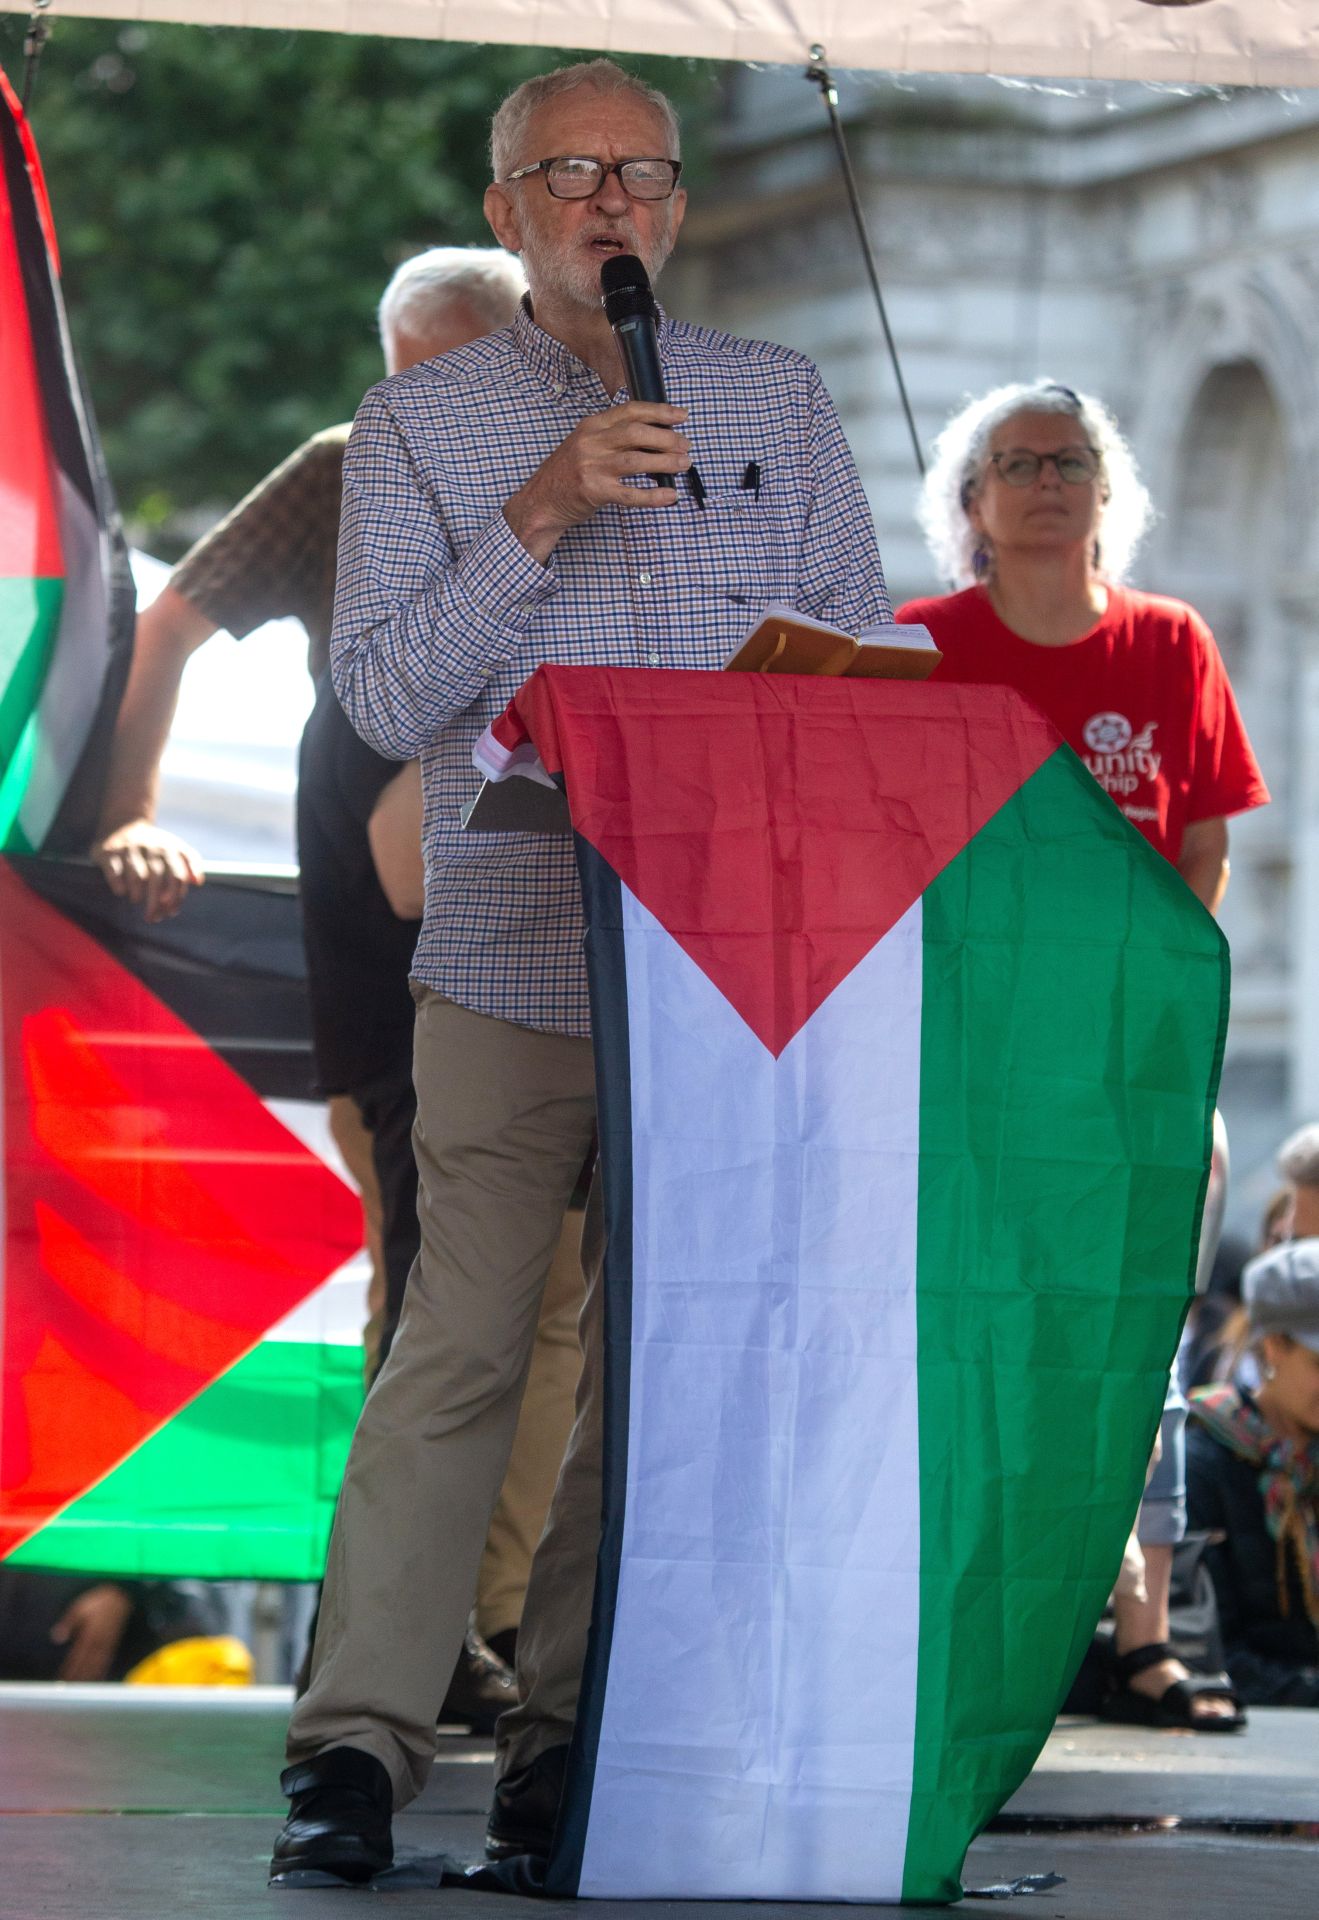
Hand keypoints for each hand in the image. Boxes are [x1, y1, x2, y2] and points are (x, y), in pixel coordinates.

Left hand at [50, 1584, 133, 1680]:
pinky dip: (102, 1670)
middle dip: (79, 1676)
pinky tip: (97, 1676)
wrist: (119, 1597)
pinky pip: (107, 1659)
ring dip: (90, 1676)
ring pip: (99, 1663)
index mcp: (89, 1632)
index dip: (71, 1667)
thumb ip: (67, 1623)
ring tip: (82, 1688)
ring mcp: (108, 1642)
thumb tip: (56, 1638)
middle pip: (88, 1662)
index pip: (78, 1654)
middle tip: (70, 1688)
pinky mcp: (113, 1642)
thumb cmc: (96, 1603)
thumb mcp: (78, 1608)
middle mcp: (99, 1640)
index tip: (63, 1678)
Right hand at [90, 819, 205, 922]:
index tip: (170, 913)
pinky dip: (119, 884)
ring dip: (138, 894)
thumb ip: (191, 863)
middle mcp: (150, 848)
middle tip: (152, 918)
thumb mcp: (176, 847)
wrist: (123, 820)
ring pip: (137, 876)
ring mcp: (129, 849)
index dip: (175, 898)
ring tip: (137, 900)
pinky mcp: (109, 852)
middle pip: (157, 880)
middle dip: (156, 903)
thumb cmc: (154, 844)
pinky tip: (121, 892)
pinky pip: (114, 872)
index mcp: (169, 849)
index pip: (177, 877)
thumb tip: (198, 883)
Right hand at [504, 403, 690, 561]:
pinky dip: (654, 495)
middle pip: (637, 433)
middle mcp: (591, 442)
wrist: (542, 500)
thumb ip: (614, 437)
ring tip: (683, 464)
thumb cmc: (569, 473)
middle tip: (685, 445)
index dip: (660, 412)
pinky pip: (631, 494)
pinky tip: (669, 495)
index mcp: (592, 426)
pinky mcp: (594, 492)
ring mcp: (592, 467)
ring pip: (637, 460)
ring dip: (665, 462)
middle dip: (667, 438)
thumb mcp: (587, 444)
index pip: (630, 411)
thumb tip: (656, 437)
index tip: (681, 416)